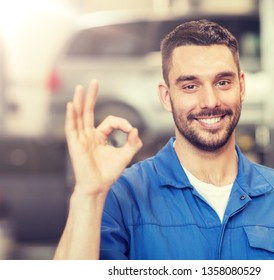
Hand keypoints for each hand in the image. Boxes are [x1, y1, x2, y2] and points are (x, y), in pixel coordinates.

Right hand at [64, 80, 141, 196]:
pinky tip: (71, 105)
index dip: (122, 123)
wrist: (98, 187)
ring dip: (79, 102)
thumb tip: (135, 129)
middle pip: (88, 112)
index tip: (130, 130)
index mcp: (100, 137)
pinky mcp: (75, 145)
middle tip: (94, 82)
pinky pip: (71, 129)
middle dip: (91, 97)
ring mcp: (81, 139)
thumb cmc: (109, 173)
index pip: (110, 121)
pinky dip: (71, 117)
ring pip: (79, 116)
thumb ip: (133, 143)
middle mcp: (89, 135)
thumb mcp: (125, 156)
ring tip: (80, 88)